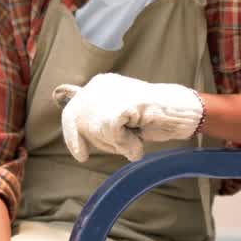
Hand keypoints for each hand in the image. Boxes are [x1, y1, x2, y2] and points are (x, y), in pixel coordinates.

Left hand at [53, 73, 203, 162]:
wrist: (181, 112)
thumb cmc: (151, 115)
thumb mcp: (118, 113)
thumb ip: (93, 109)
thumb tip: (58, 92)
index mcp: (99, 84)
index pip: (72, 112)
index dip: (74, 137)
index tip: (82, 156)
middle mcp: (100, 85)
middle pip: (83, 127)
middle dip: (102, 142)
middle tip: (123, 144)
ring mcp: (110, 94)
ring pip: (97, 133)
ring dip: (117, 144)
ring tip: (136, 135)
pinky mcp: (122, 106)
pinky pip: (113, 136)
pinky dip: (127, 144)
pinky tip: (140, 138)